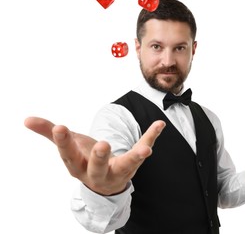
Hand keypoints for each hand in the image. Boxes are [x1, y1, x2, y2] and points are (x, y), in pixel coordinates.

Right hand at [24, 117, 165, 194]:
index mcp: (77, 166)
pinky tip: (160, 124)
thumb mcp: (68, 148)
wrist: (104, 182)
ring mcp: (117, 171)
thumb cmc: (83, 161)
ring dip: (135, 157)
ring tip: (146, 149)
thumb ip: (49, 132)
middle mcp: (97, 172)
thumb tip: (27, 119)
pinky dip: (151, 137)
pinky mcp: (133, 164)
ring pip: (126, 166)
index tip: (59, 127)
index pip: (68, 155)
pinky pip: (142, 148)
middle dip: (99, 158)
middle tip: (102, 145)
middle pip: (97, 167)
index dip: (63, 143)